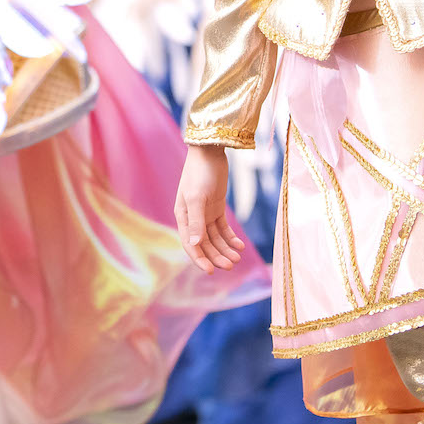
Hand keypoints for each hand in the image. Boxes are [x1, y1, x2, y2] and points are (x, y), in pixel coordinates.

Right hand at [174, 145, 246, 272]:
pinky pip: (223, 228)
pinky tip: (240, 245)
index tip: (212, 271)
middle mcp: (192, 218)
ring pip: (215, 238)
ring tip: (238, 258)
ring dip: (226, 249)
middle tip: (232, 265)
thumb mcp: (197, 197)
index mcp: (183, 217)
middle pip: (205, 244)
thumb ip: (196, 221)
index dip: (200, 259)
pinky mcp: (216, 208)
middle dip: (217, 256)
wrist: (210, 152)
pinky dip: (231, 238)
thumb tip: (194, 243)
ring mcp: (205, 213)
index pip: (190, 244)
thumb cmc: (199, 173)